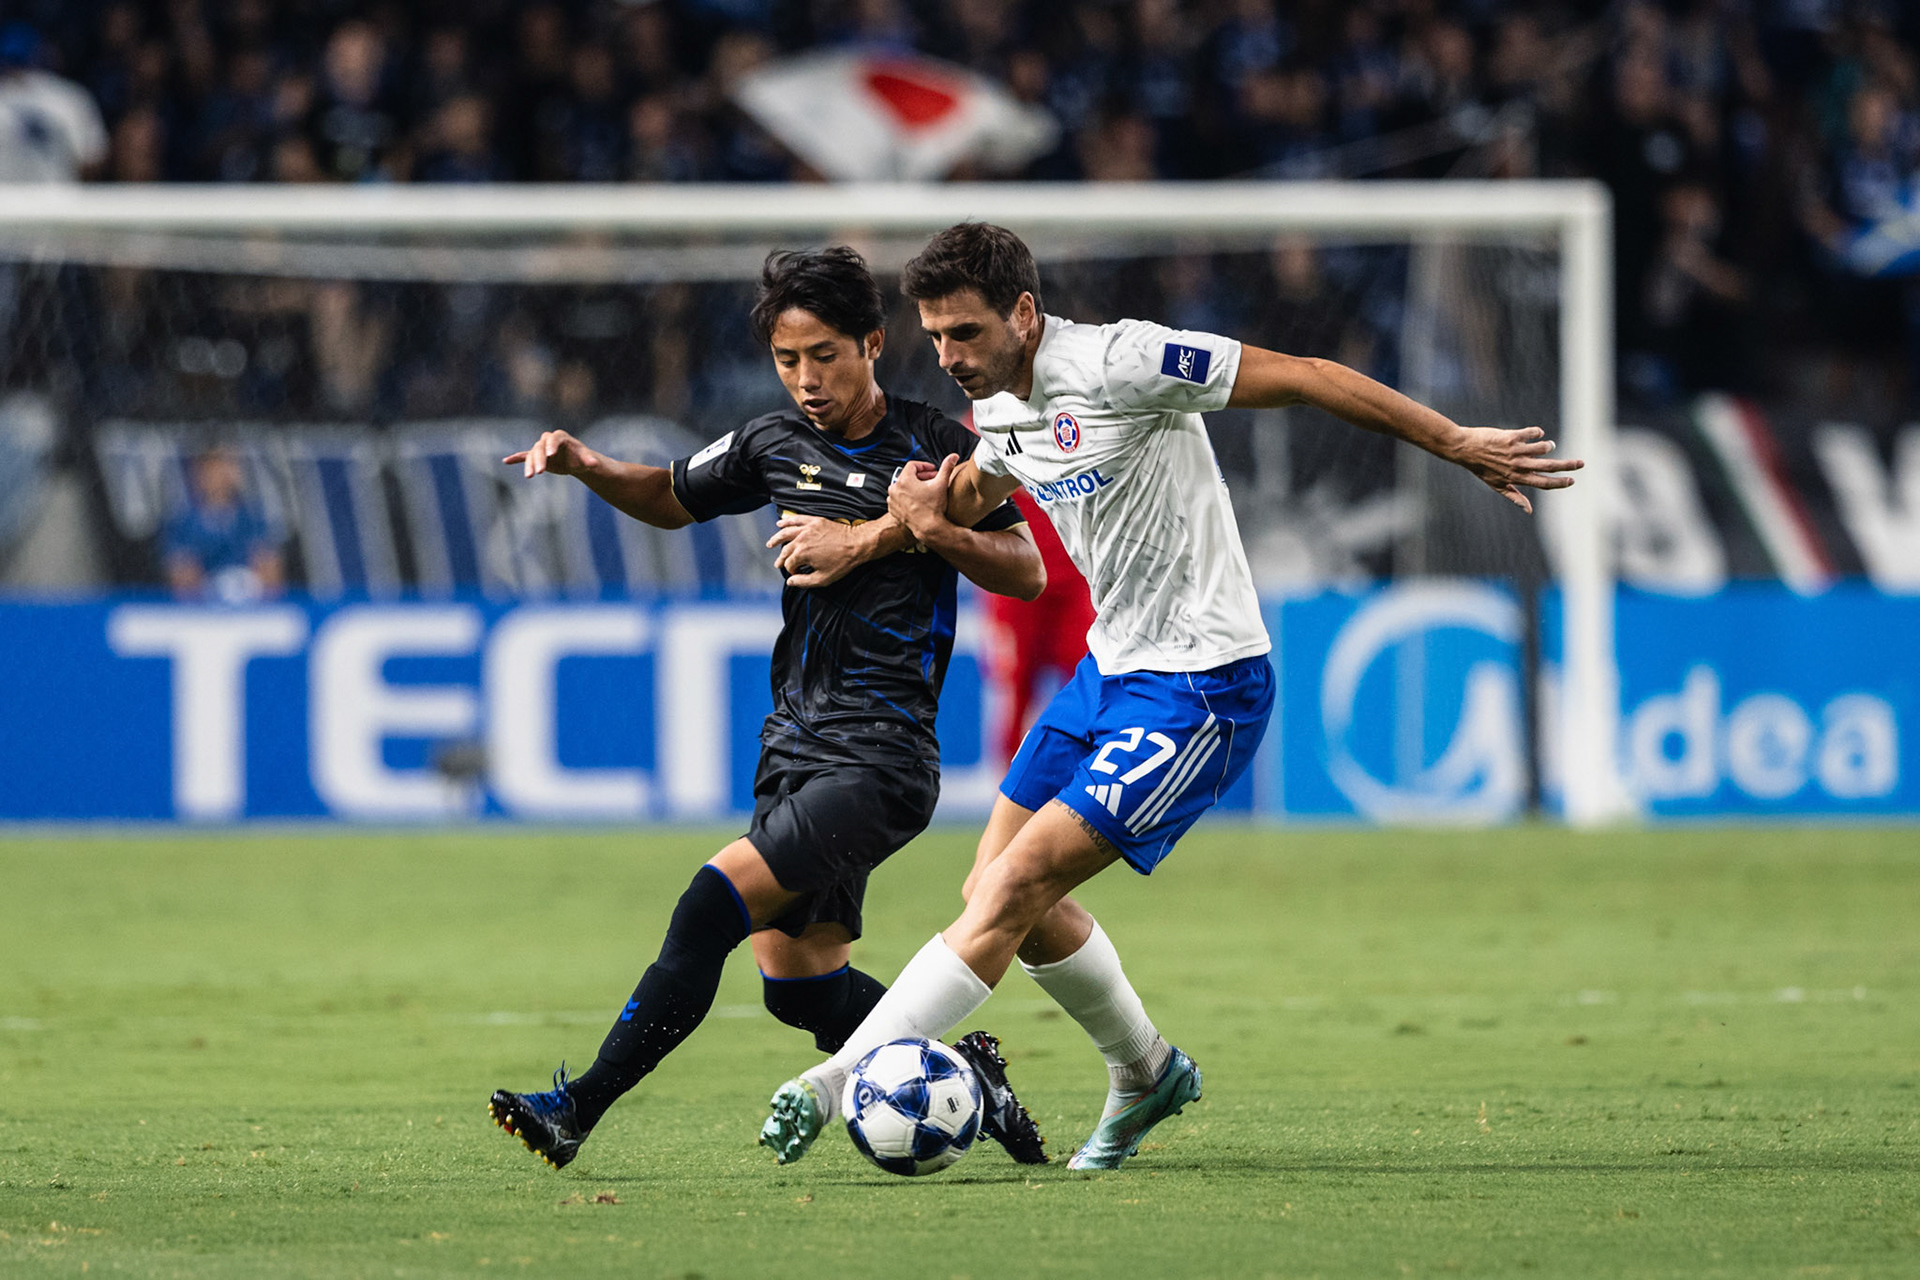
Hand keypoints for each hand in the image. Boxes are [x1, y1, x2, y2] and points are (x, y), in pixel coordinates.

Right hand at [504, 430, 599, 478]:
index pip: (554, 439)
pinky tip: (506, 462)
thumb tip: (594, 464)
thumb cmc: (581, 458)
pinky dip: (516, 458)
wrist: (575, 461)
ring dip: (530, 465)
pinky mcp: (536, 456)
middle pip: (540, 447)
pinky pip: (524, 456)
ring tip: (530, 476)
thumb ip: (589, 460)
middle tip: (540, 472)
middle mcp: (549, 441)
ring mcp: (541, 448)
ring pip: (532, 454)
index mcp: (561, 437)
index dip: (552, 446)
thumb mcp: (586, 459)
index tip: (550, 455)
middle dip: (540, 459)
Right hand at [767, 513, 866, 587]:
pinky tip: (780, 524)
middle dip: (781, 559)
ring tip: (770, 544)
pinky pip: (796, 519)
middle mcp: (801, 539)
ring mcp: (807, 529)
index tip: (796, 574)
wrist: (857, 544)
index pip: (789, 564)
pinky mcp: (814, 521)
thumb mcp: (823, 578)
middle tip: (778, 564)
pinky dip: (787, 521)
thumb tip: (790, 581)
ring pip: (785, 533)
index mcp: (802, 553)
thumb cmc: (842, 562)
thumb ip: (804, 582)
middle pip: (785, 550)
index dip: (791, 571)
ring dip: (776, 539)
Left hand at [887, 453, 956, 537]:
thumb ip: (946, 467)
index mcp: (904, 480)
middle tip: (932, 480)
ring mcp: (892, 500)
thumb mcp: (941, 484)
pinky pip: (898, 498)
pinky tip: (918, 500)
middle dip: (921, 476)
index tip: (933, 470)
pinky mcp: (892, 509)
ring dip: (913, 486)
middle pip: (908, 476)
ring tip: (926, 490)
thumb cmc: (934, 506)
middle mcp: (894, 488)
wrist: (928, 528)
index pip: (913, 465)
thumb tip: (954, 456)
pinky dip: (907, 497)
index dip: (925, 466)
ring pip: (903, 487)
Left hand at [1449, 426, 1582, 513]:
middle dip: (1568, 466)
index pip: (1543, 483)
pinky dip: (1537, 432)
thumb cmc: (1481, 468)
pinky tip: (1538, 433)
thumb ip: (1514, 496)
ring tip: (1550, 445)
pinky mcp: (1510, 437)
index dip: (1560, 483)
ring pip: (1542, 448)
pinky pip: (1531, 433)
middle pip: (1549, 466)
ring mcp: (1515, 451)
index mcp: (1516, 478)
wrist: (1464, 449)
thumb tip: (1529, 510)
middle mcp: (1517, 466)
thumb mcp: (1496, 485)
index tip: (1572, 480)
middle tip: (1581, 463)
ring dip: (1549, 446)